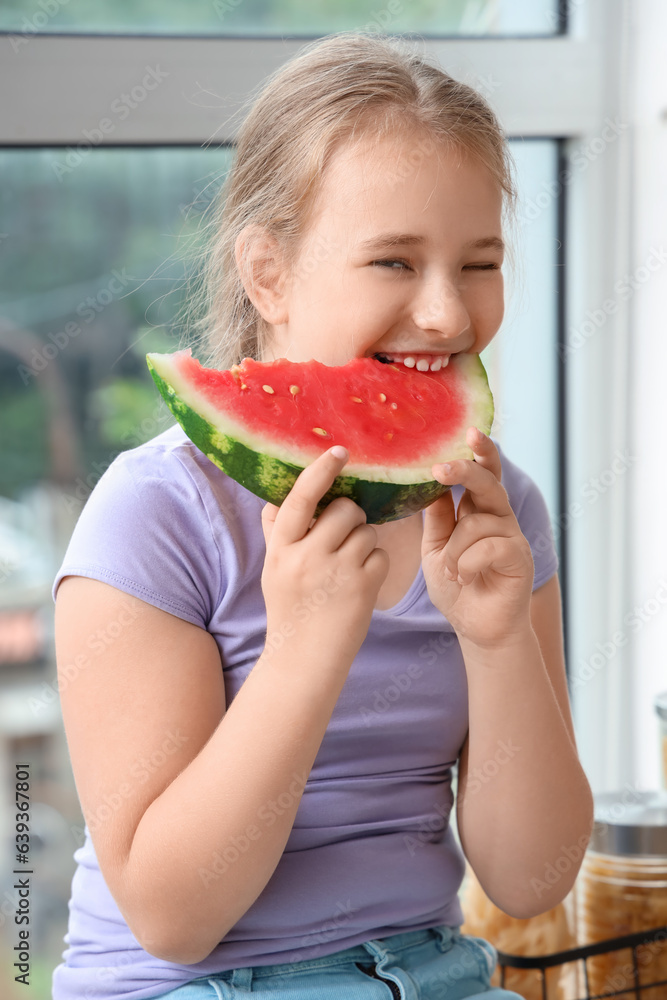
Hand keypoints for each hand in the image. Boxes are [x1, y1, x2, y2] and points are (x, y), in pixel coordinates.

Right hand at [260, 447, 389, 667]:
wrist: (304, 660)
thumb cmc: (290, 610)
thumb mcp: (274, 571)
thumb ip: (277, 534)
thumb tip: (276, 500)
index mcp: (281, 550)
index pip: (300, 499)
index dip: (320, 471)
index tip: (339, 451)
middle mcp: (307, 557)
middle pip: (344, 510)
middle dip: (351, 517)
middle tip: (344, 536)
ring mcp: (337, 572)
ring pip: (366, 531)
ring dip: (364, 543)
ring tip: (348, 568)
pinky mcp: (363, 587)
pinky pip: (380, 555)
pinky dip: (375, 566)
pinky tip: (360, 585)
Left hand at [421, 427, 534, 648]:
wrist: (477, 629)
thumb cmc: (456, 587)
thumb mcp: (435, 549)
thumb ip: (437, 518)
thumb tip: (430, 484)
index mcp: (480, 512)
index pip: (483, 474)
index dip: (479, 453)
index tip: (467, 431)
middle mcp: (500, 519)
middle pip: (488, 483)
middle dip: (466, 470)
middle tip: (441, 468)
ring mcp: (512, 537)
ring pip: (477, 522)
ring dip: (453, 549)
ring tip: (451, 572)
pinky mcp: (520, 558)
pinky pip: (489, 546)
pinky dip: (466, 563)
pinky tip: (464, 578)